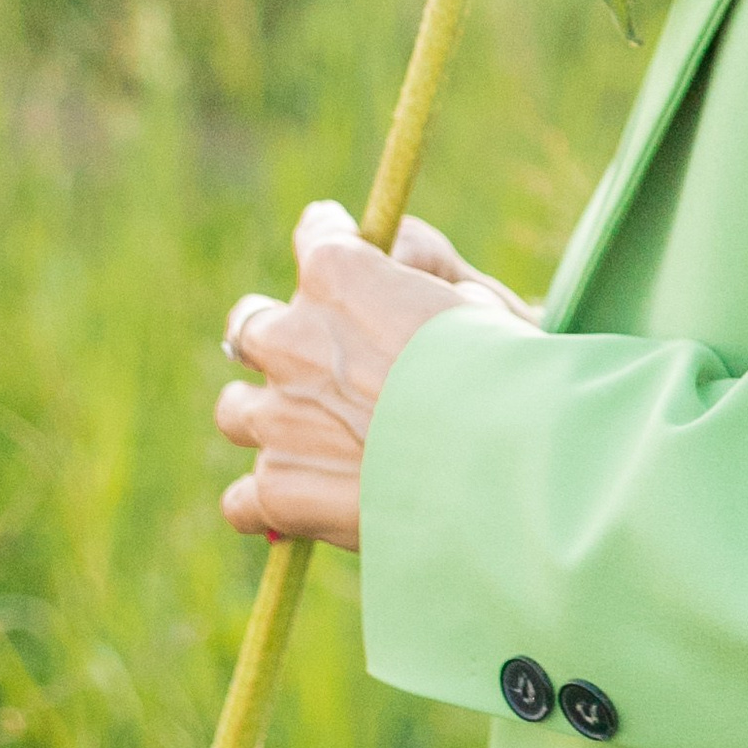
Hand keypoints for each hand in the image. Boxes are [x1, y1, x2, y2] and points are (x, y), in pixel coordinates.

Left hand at [215, 199, 540, 549]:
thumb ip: (424, 278)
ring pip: (235, 412)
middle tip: (310, 364)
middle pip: (251, 326)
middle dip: (277, 339)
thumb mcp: (480, 300)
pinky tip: (301, 511)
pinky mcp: (278, 488)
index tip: (339, 250)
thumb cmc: (511, 374)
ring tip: (306, 442)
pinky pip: (242, 499)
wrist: (509, 465)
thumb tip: (399, 269)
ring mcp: (277, 416)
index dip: (330, 240)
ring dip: (266, 420)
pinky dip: (268, 506)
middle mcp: (291, 337)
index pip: (317, 236)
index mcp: (340, 272)